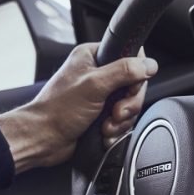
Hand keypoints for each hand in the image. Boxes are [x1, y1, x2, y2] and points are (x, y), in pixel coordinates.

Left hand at [0, 43, 157, 173]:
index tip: (129, 89)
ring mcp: (101, 95)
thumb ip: (124, 71)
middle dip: (128, 104)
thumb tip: (149, 64)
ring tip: (106, 125)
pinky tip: (104, 132)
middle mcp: (98, 73)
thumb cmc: (58, 110)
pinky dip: (116, 129)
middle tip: (116, 112)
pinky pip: (123, 120)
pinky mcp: (102, 114)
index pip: (131, 56)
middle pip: (134, 85)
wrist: (44, 138)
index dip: (136, 74)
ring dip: (121, 120)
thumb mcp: (95, 85)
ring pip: (130, 105)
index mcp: (93, 56)